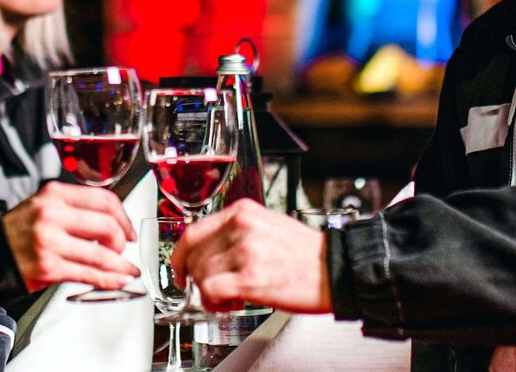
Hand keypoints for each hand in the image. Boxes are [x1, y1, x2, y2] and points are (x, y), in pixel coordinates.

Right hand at [3, 182, 139, 291]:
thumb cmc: (19, 232)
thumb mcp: (43, 205)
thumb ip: (75, 208)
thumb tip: (112, 223)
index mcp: (54, 195)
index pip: (103, 199)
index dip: (123, 216)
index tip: (127, 228)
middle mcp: (52, 215)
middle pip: (106, 225)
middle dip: (122, 240)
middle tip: (123, 248)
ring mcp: (50, 242)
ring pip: (101, 254)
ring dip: (120, 265)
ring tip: (127, 270)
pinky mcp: (49, 268)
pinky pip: (88, 274)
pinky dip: (109, 280)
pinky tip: (117, 280)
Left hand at [170, 200, 330, 313]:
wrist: (336, 270)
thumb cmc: (307, 254)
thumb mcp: (268, 226)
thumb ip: (237, 232)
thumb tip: (209, 250)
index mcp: (243, 212)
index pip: (194, 232)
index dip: (180, 255)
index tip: (179, 269)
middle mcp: (242, 228)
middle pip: (195, 256)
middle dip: (198, 279)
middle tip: (213, 289)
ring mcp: (246, 252)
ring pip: (202, 275)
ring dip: (209, 293)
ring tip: (229, 297)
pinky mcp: (251, 278)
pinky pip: (212, 291)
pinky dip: (215, 302)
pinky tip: (230, 303)